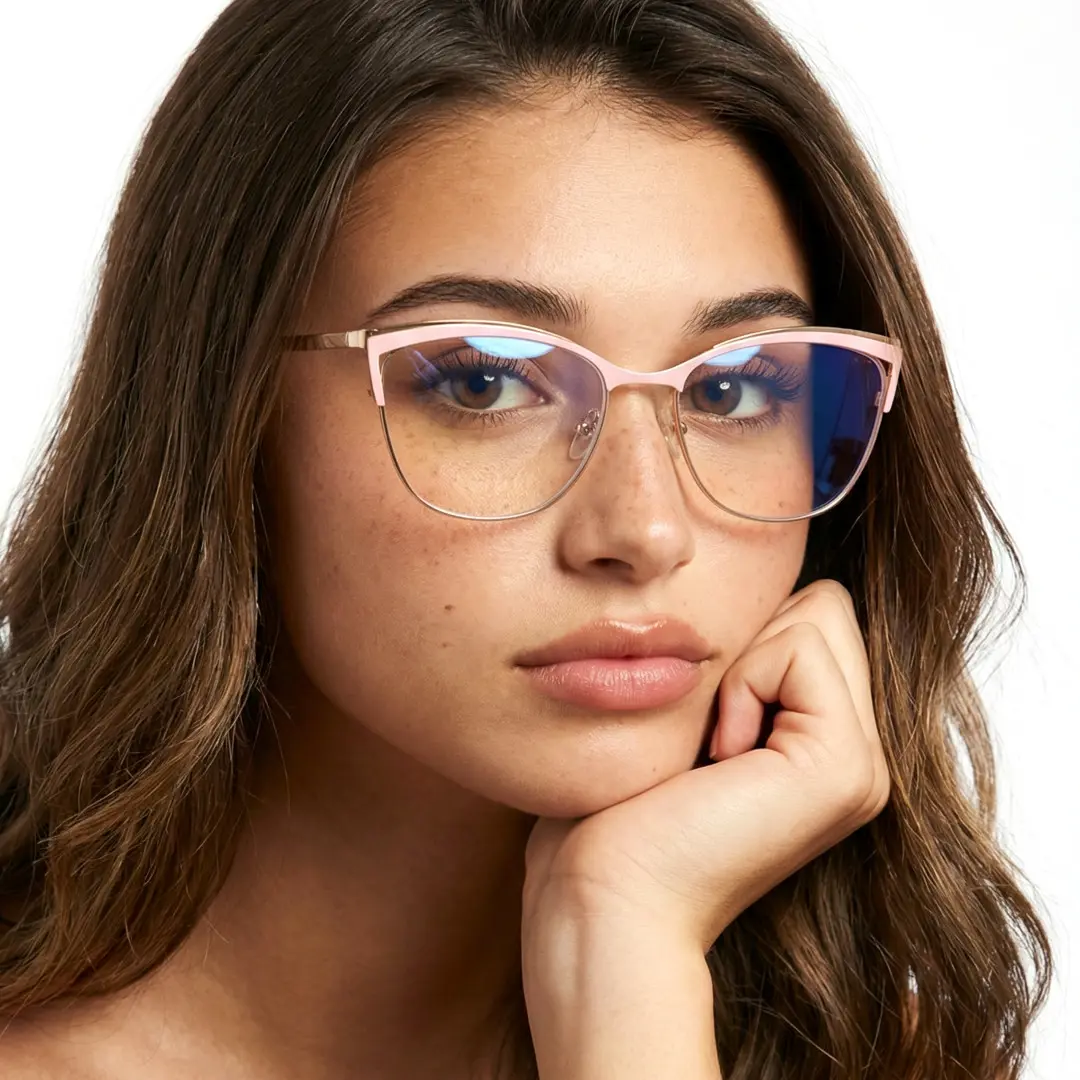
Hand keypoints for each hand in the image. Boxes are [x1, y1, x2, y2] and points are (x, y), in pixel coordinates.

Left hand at [521, 579, 890, 955]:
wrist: (604, 896)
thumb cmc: (616, 808)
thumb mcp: (686, 712)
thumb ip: (741, 659)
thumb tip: (753, 590)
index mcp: (823, 743)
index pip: (814, 613)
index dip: (745, 637)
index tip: (701, 720)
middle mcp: (857, 755)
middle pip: (824, 605)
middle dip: (750, 640)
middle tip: (708, 730)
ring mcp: (861, 765)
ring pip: (819, 611)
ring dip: (741, 661)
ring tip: (711, 747)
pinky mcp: (844, 766)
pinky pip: (800, 645)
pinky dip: (742, 681)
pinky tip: (717, 756)